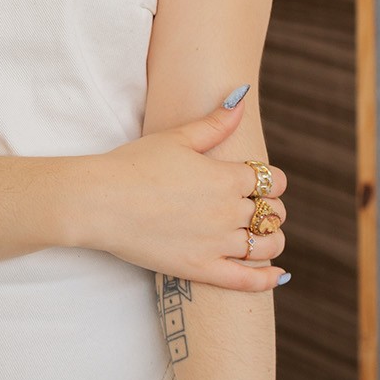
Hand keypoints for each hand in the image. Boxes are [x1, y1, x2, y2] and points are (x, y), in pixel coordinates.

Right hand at [73, 91, 288, 291]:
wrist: (101, 201)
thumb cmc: (134, 164)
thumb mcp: (178, 137)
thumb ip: (215, 122)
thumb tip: (241, 98)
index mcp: (227, 178)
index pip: (272, 181)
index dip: (272, 180)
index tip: (262, 182)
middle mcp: (228, 211)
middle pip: (272, 213)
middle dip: (271, 209)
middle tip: (258, 208)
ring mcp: (216, 243)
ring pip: (266, 246)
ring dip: (273, 241)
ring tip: (264, 237)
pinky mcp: (200, 268)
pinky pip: (245, 281)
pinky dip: (267, 279)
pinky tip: (278, 276)